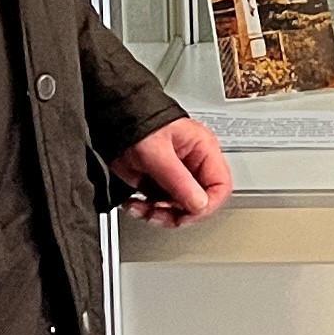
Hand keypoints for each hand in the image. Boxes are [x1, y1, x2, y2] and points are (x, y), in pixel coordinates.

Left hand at [113, 116, 233, 226]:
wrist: (113, 119)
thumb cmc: (137, 122)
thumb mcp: (157, 153)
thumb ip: (178, 180)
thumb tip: (200, 204)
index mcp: (203, 150)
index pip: (221, 185)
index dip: (208, 204)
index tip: (188, 214)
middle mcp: (193, 164)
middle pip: (200, 202)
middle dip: (178, 213)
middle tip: (159, 214)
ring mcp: (177, 176)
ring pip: (179, 209)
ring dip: (158, 215)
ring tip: (142, 208)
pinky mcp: (160, 183)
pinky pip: (161, 207)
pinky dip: (146, 211)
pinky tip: (135, 204)